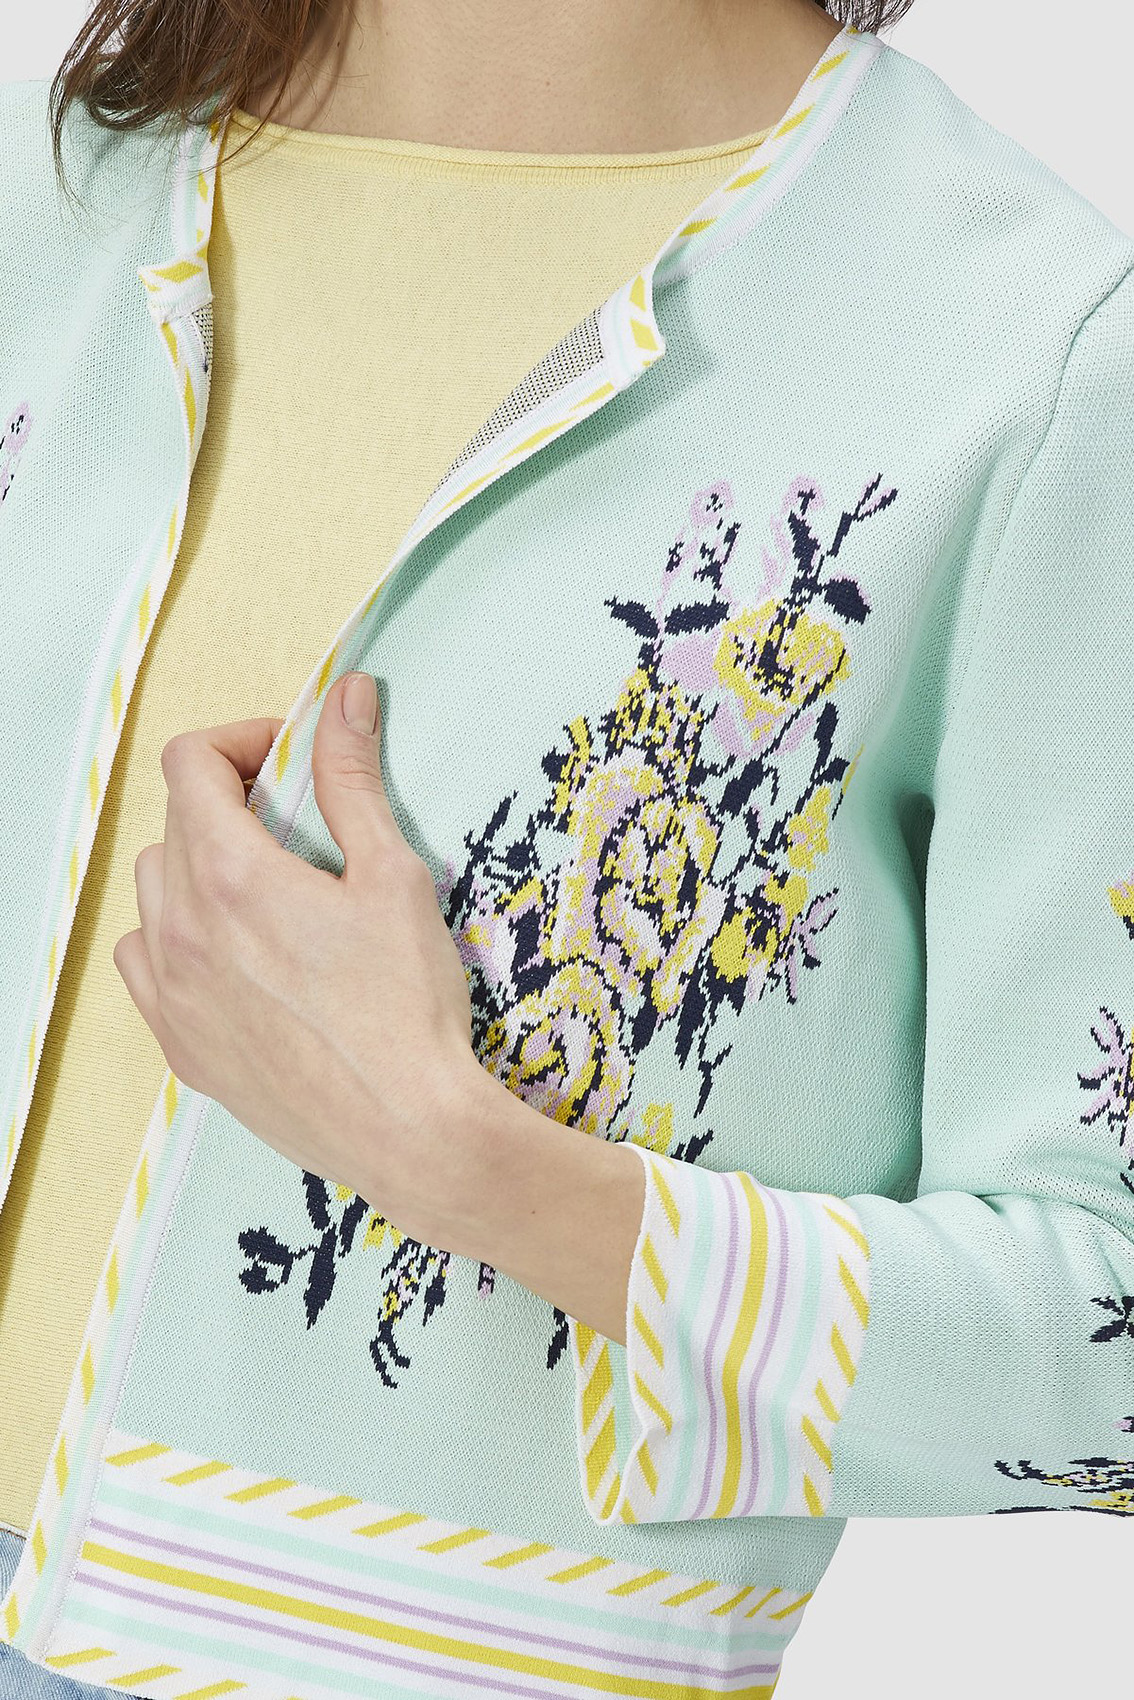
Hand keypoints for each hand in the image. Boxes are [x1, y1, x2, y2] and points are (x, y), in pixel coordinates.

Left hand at [113, 671, 485, 1242]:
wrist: (407, 1127)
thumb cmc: (408, 1004)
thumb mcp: (392, 875)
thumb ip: (353, 779)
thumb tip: (345, 697)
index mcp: (230, 875)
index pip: (190, 763)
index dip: (241, 742)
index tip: (288, 760)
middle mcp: (181, 929)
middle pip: (174, 824)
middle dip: (229, 804)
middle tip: (296, 825)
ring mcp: (171, 994)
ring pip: (153, 896)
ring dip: (197, 872)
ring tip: (265, 893)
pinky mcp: (182, 1047)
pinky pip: (147, 968)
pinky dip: (178, 943)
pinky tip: (237, 959)